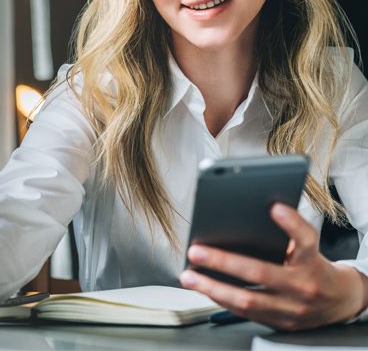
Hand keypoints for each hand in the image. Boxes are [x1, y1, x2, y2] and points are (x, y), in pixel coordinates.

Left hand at [180, 203, 367, 330]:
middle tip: (196, 251)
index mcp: (312, 261)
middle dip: (224, 262)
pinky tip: (203, 287)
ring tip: (189, 275)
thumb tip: (242, 218)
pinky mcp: (279, 323)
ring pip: (247, 300)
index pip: (306, 240)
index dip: (291, 224)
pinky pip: (244, 313)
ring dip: (212, 287)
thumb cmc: (314, 268)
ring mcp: (291, 308)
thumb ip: (286, 237)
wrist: (340, 303)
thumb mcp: (308, 249)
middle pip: (261, 272)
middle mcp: (302, 286)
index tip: (275, 207)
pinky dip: (220, 299)